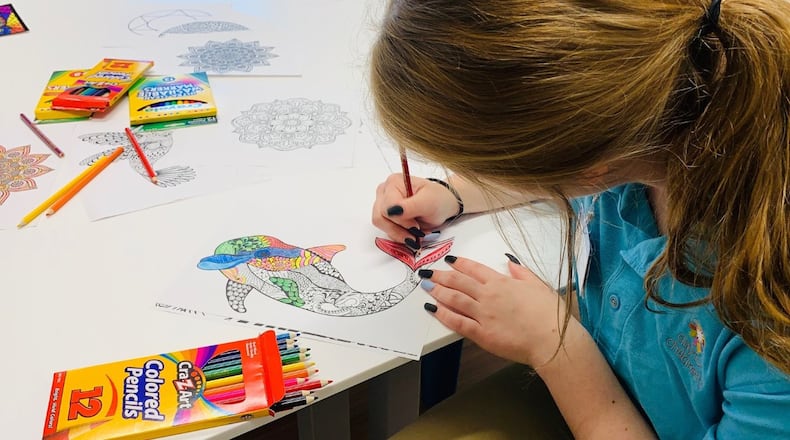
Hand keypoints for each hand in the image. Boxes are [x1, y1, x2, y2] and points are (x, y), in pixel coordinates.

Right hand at [372, 173, 461, 243]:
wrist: (442, 206)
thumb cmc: (437, 200)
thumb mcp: (429, 202)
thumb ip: (410, 206)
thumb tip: (392, 211)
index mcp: (393, 183)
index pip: (387, 206)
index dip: (400, 220)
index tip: (416, 226)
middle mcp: (384, 192)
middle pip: (380, 217)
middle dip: (398, 229)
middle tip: (416, 233)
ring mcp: (383, 205)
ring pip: (381, 225)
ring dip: (399, 234)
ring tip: (416, 235)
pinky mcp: (385, 217)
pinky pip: (386, 231)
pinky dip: (399, 235)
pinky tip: (412, 233)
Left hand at [422, 256, 572, 366]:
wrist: (552, 340)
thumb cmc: (549, 314)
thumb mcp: (538, 285)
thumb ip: (521, 272)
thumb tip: (509, 261)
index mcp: (502, 283)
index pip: (474, 269)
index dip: (459, 263)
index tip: (448, 260)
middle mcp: (488, 296)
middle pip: (459, 282)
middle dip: (441, 275)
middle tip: (427, 271)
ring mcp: (483, 315)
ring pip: (454, 299)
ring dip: (438, 291)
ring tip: (425, 286)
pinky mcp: (481, 334)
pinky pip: (457, 322)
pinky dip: (443, 314)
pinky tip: (432, 308)